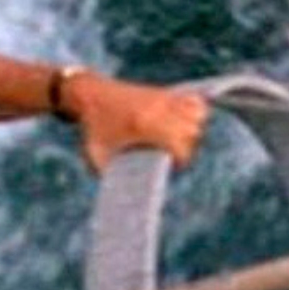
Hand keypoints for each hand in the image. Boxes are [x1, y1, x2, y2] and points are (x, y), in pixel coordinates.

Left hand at [66, 74, 209, 172]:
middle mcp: (157, 110)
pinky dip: (196, 111)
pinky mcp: (164, 93)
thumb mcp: (95, 156)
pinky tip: (185, 121)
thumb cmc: (92, 127)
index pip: (179, 145)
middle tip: (174, 153)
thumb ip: (110, 176)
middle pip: (193, 131)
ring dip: (193, 129)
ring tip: (180, 138)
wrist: (90, 95)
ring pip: (198, 115)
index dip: (181, 160)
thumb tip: (127, 196)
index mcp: (143, 126)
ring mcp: (162, 99)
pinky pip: (193, 100)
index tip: (172, 165)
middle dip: (188, 146)